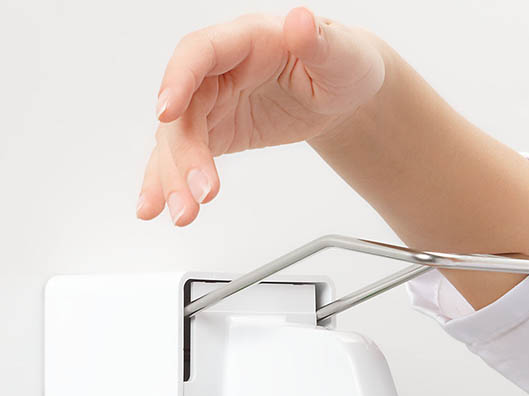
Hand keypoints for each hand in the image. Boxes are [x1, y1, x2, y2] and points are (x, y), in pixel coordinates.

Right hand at [138, 7, 385, 224]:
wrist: (344, 91)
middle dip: (184, 154)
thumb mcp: (342, 53)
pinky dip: (170, 180)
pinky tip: (159, 206)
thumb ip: (320, 42)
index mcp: (247, 39)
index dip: (178, 80)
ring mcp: (214, 100)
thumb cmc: (344, 64)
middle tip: (197, 195)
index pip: (200, 53)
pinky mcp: (217, 130)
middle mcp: (221, 68)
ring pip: (180, 137)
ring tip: (182, 214)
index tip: (166, 112)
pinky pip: (186, 154)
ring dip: (173, 177)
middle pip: (186, 108)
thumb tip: (302, 22)